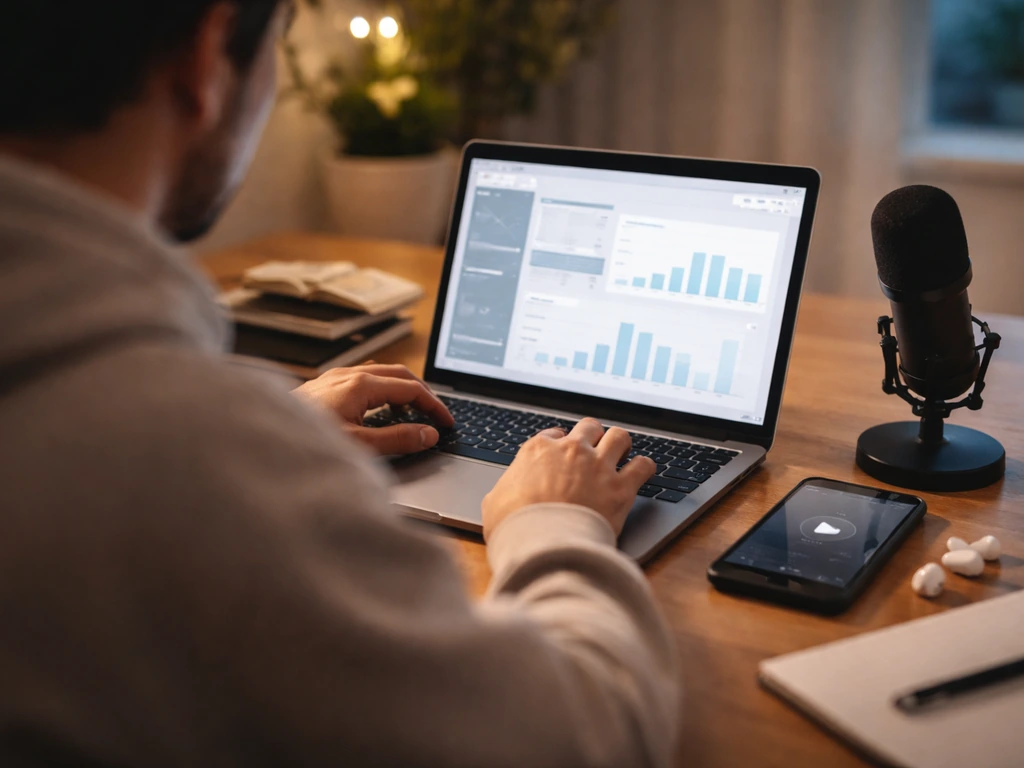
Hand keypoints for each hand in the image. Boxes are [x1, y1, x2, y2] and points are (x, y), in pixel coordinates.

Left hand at [294, 364, 453, 454]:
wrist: (262, 440)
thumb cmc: (306, 444)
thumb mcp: (359, 446)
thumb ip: (397, 439)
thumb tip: (428, 434)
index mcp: (361, 385)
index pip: (411, 389)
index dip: (434, 405)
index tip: (447, 422)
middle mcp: (348, 375)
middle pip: (398, 374)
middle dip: (422, 392)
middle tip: (436, 413)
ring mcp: (334, 377)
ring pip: (380, 373)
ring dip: (401, 388)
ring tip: (412, 410)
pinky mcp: (323, 385)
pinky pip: (363, 378)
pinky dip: (382, 389)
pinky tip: (378, 407)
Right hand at [482, 418, 655, 538]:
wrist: (543, 547)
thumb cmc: (515, 528)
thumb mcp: (493, 504)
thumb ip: (503, 492)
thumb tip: (500, 497)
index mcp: (538, 451)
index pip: (553, 435)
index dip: (560, 444)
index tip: (563, 454)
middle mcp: (571, 451)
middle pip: (589, 427)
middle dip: (593, 437)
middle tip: (595, 451)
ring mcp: (598, 466)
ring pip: (619, 437)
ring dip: (620, 445)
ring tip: (622, 455)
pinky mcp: (621, 487)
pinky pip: (643, 465)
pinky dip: (644, 468)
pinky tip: (642, 473)